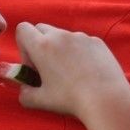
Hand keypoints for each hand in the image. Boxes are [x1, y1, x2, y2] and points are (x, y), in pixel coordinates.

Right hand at [13, 22, 129, 119]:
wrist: (106, 99)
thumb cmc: (70, 99)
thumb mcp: (39, 100)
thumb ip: (24, 92)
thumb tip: (23, 87)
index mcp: (42, 46)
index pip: (23, 29)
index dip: (23, 46)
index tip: (33, 65)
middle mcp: (61, 35)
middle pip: (42, 29)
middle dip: (40, 44)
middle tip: (48, 68)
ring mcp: (81, 37)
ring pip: (63, 36)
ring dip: (60, 49)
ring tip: (71, 73)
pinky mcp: (97, 42)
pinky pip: (82, 42)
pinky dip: (79, 52)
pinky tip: (87, 72)